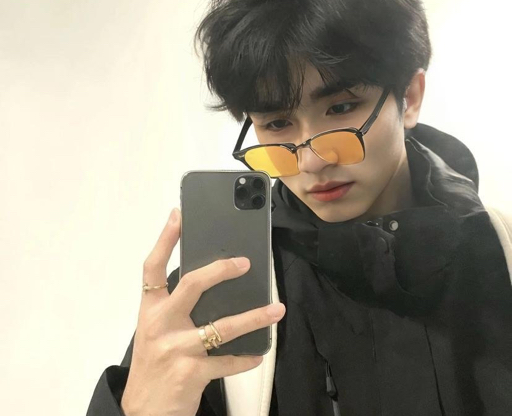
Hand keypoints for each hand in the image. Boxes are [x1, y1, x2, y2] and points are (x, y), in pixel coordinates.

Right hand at [121, 208, 285, 415]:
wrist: (145, 413)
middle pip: (191, 285)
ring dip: (255, 316)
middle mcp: (160, 325)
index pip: (152, 267)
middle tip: (245, 262)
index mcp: (149, 310)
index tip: (179, 215)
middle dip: (220, 269)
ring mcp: (176, 349)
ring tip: (276, 309)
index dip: (165, 239)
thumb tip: (214, 281)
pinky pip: (228, 360)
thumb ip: (177, 307)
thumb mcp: (156, 331)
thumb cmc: (153, 364)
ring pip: (222, 325)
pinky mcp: (192, 372)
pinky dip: (247, 356)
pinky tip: (259, 351)